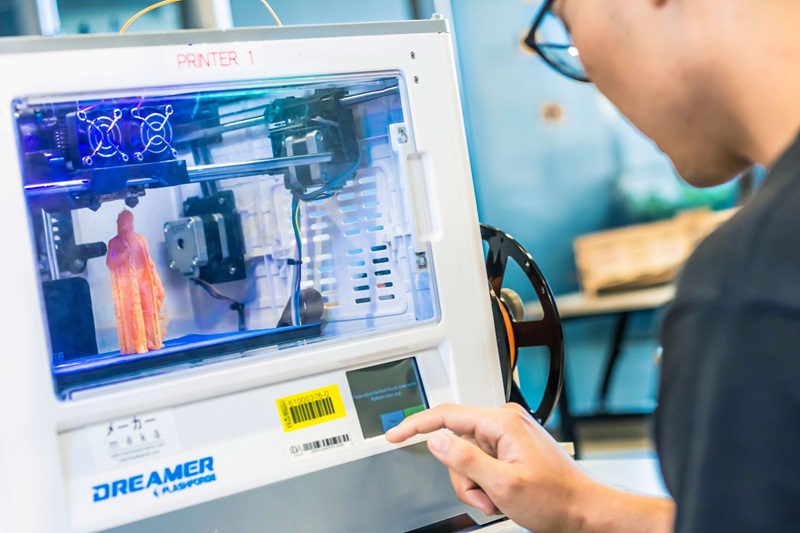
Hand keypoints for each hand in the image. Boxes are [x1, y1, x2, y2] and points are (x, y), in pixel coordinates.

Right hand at [385, 402, 595, 531]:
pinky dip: (485, 484)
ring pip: (466, 459)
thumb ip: (465, 459)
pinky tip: (502, 495)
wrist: (583, 511)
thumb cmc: (556, 499)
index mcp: (502, 422)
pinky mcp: (510, 446)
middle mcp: (504, 421)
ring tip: (498, 499)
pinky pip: (481, 463)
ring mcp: (508, 434)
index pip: (447, 415)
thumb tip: (436, 440)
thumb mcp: (503, 484)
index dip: (415, 425)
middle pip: (455, 445)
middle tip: (485, 497)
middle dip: (464, 478)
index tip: (394, 434)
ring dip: (476, 486)